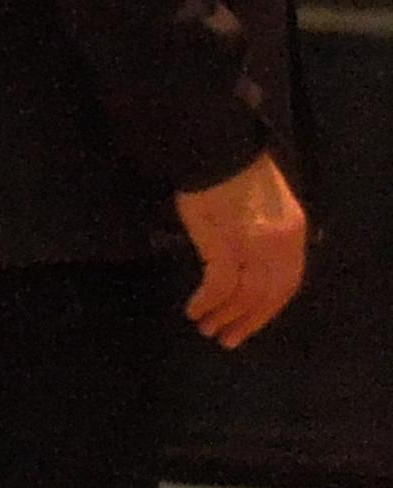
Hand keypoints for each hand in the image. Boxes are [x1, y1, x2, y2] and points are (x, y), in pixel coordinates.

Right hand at [175, 152, 307, 346]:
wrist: (215, 149)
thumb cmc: (236, 171)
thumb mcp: (267, 205)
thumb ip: (269, 236)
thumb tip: (255, 266)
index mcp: (292, 234)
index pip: (286, 284)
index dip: (268, 309)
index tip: (250, 323)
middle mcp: (279, 246)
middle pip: (268, 296)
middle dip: (248, 321)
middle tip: (228, 339)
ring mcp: (252, 246)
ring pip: (245, 296)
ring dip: (225, 316)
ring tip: (207, 328)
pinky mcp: (223, 245)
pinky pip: (219, 285)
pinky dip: (207, 302)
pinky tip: (194, 310)